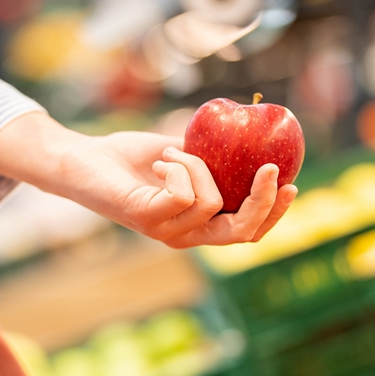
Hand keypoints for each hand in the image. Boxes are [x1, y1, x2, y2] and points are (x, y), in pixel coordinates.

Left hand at [0, 114, 296, 247]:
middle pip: (242, 233)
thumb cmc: (127, 158)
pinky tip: (159, 162)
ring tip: (170, 154)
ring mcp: (166, 232)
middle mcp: (185, 236)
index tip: (291, 183)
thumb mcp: (181, 155)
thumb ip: (212, 157)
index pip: (248, 233)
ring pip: (211, 202)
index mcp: (198, 225)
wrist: (83, 160)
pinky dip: (178, 168)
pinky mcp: (147, 220)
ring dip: (197, 166)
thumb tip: (251, 139)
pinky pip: (183, 194)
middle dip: (263, 202)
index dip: (274, 213)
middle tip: (269, 168)